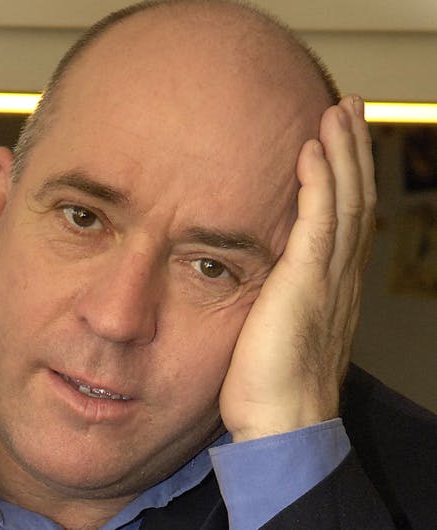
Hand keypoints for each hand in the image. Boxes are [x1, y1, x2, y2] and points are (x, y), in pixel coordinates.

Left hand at [219, 96, 375, 440]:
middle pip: (352, 200)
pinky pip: (317, 224)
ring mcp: (326, 281)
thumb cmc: (268, 389)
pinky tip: (311, 152)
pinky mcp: (306, 286)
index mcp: (330, 288)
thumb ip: (269, 302)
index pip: (342, 219)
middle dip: (350, 151)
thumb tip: (247, 285)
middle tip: (346, 108)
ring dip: (340, 154)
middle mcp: (337, 278)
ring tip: (335, 113)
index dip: (344, 177)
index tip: (336, 142)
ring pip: (342, 202)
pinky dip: (317, 185)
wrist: (282, 426)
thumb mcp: (270, 333)